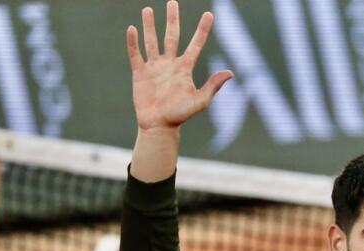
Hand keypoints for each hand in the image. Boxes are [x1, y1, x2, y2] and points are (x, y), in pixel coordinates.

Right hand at [126, 1, 232, 132]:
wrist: (159, 126)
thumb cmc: (180, 115)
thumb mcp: (200, 101)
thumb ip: (213, 86)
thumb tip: (230, 72)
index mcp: (185, 68)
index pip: (196, 44)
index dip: (203, 30)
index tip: (209, 14)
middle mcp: (170, 64)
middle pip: (172, 36)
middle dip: (172, 19)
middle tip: (172, 2)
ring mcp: (154, 67)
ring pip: (152, 41)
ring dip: (150, 26)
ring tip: (148, 10)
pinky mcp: (140, 73)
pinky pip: (136, 54)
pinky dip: (133, 42)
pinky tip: (132, 29)